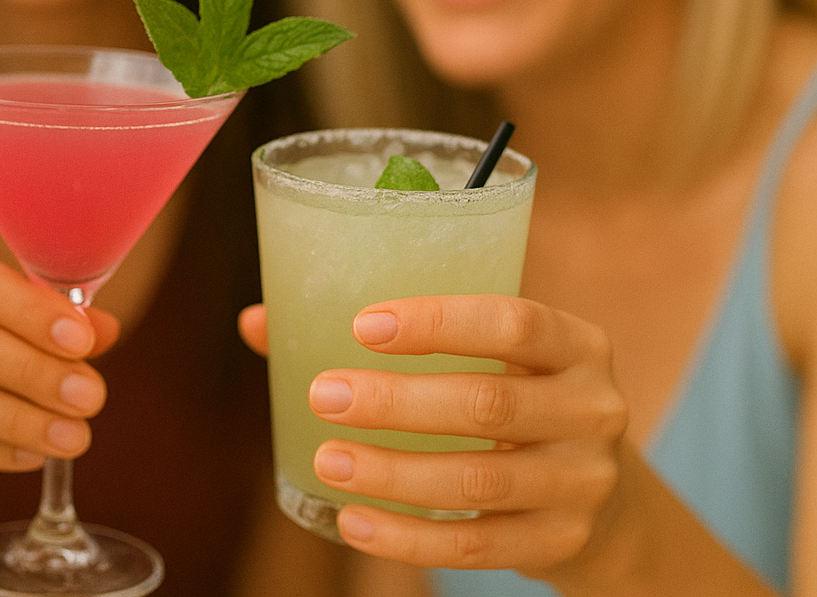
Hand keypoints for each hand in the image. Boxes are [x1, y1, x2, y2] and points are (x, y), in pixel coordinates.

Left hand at [238, 296, 628, 575]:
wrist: (606, 498)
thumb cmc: (514, 396)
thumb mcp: (485, 356)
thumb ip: (384, 335)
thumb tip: (257, 322)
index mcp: (576, 343)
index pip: (513, 320)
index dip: (438, 323)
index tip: (361, 325)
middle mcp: (593, 409)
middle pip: (488, 405)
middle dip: (397, 403)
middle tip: (324, 396)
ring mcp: (582, 483)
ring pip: (477, 481)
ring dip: (393, 473)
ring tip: (326, 460)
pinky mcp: (561, 543)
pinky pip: (475, 544)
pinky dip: (408, 537)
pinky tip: (353, 522)